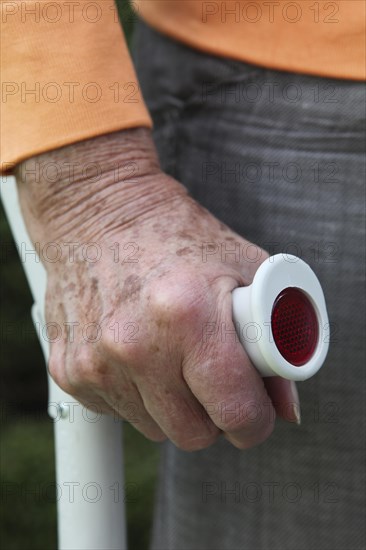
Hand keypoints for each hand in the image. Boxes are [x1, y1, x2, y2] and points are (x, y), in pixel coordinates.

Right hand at [16, 128, 299, 450]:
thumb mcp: (243, 267)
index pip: (234, 411)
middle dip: (213, 416)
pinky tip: (138, 353)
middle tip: (214, 381)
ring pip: (155, 429)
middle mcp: (134, 345)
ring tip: (171, 354)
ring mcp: (96, 362)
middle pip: (193, 434)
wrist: (99, 211)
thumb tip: (284, 406)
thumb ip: (276, 338)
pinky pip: (119, 413)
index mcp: (187, 315)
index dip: (255, 421)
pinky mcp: (69, 371)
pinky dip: (137, 394)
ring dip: (172, 405)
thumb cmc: (174, 233)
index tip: (255, 413)